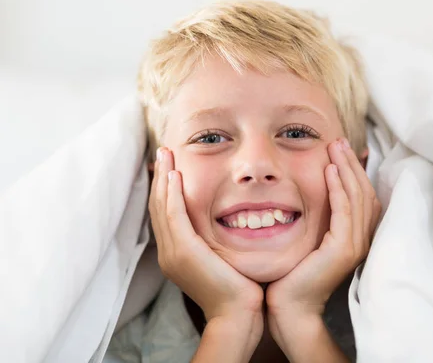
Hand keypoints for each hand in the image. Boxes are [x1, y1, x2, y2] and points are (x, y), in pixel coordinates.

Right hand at [150, 147, 263, 326]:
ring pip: (162, 206)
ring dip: (163, 177)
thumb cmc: (239, 289)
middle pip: (158, 206)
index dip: (165, 188)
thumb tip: (228, 222)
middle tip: (162, 152)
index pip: (166, 214)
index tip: (169, 166)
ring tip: (165, 154)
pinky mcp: (184, 251)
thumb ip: (217, 241)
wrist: (238, 315)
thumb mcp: (223, 259)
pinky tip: (175, 175)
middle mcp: (169, 252)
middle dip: (159, 177)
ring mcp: (173, 252)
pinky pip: (174, 214)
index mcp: (177, 254)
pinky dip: (173, 193)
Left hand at [266, 138, 380, 346]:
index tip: (341, 150)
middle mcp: (361, 240)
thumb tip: (312, 193)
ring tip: (335, 148)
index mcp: (355, 238)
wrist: (290, 308)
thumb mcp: (309, 239)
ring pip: (357, 197)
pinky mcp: (343, 249)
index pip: (363, 197)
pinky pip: (345, 211)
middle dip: (352, 164)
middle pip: (364, 192)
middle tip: (339, 142)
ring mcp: (355, 245)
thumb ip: (317, 218)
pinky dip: (338, 188)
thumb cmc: (293, 275)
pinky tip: (330, 171)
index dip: (355, 172)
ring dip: (347, 169)